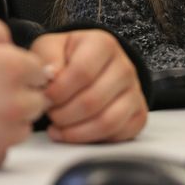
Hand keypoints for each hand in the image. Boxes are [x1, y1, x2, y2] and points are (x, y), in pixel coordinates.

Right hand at [0, 18, 50, 171]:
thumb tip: (12, 44)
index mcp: (12, 67)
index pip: (40, 69)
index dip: (20, 67)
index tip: (2, 70)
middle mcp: (16, 102)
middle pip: (37, 99)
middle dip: (19, 93)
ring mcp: (5, 133)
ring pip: (23, 125)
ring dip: (8, 118)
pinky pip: (4, 148)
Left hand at [30, 29, 146, 142]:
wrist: (87, 66)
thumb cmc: (66, 58)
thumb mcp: (50, 47)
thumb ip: (47, 58)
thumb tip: (51, 76)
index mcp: (103, 44)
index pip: (82, 72)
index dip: (59, 91)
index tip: (45, 97)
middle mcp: (124, 66)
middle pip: (92, 101)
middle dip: (63, 114)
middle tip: (50, 113)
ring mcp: (134, 91)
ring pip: (107, 122)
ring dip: (76, 131)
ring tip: (58, 126)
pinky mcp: (138, 114)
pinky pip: (119, 135)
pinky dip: (92, 139)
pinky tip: (74, 133)